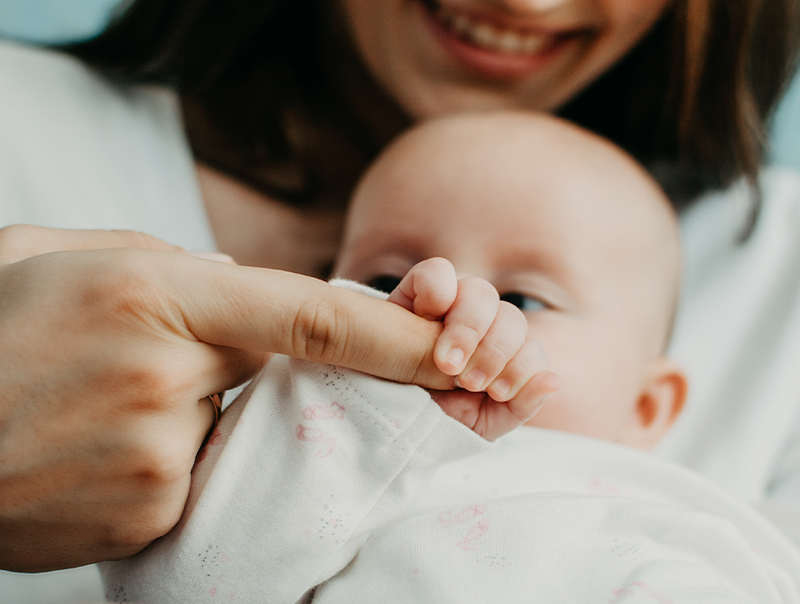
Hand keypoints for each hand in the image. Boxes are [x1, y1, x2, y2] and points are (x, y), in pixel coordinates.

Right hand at [0, 226, 452, 571]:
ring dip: (186, 412)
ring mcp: (157, 461)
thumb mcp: (69, 254)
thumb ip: (171, 261)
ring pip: (225, 428)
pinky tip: (95, 444)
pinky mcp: (144, 517)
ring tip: (101, 401)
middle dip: (242, 368)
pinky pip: (190, 477)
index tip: (463, 352)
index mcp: (157, 295)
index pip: (317, 319)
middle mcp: (168, 379)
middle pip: (273, 374)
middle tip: (156, 363)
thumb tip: (244, 285)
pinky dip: (163, 457)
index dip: (403, 338)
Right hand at [388, 258, 559, 439]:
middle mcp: (479, 327)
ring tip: (446, 363)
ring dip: (469, 329)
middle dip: (496, 352)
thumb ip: (519, 407)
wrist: (375, 416)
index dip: (521, 367)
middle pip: (511, 318)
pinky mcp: (415, 291)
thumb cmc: (427, 420)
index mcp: (498, 357)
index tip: (495, 392)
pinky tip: (426, 318)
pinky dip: (439, 290)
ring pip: (481, 292)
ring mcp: (448, 306)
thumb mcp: (476, 426)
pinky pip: (438, 272)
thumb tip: (554, 380)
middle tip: (468, 381)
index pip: (530, 348)